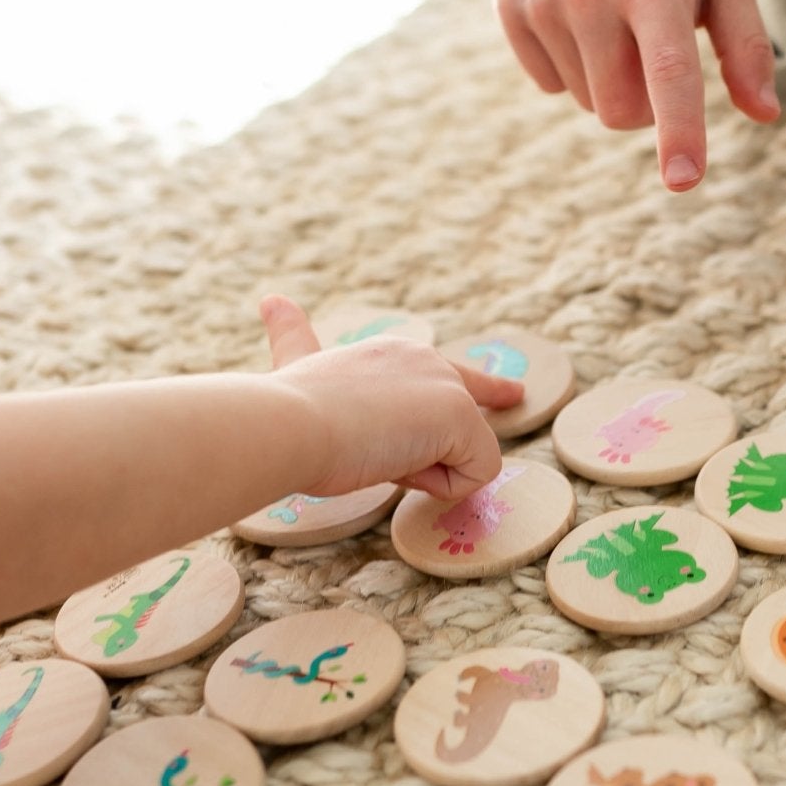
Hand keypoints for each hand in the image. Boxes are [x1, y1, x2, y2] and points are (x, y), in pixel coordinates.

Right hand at [261, 297, 519, 500]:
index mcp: (390, 353)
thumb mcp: (293, 369)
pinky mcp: (461, 413)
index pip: (446, 373)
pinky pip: (474, 474)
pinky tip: (392, 464)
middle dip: (430, 457)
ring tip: (369, 453)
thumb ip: (295, 340)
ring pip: (458, 453)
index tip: (514, 394)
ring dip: (418, 472)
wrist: (289, 422)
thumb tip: (271, 299)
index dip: (487, 389)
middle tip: (376, 452)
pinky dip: (437, 486)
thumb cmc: (283, 409)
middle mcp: (425, 359)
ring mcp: (447, 383)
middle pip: (462, 418)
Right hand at [494, 0, 778, 190]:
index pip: (669, 74)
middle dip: (648, 101)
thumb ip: (747, 45)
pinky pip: (547, 81)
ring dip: (610, 77)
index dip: (679, 132)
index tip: (683, 180)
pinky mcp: (509, 5)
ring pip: (585, 100)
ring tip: (617, 10)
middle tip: (656, 40)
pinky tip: (580, 9)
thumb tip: (764, 114)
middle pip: (622, 111)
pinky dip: (571, 63)